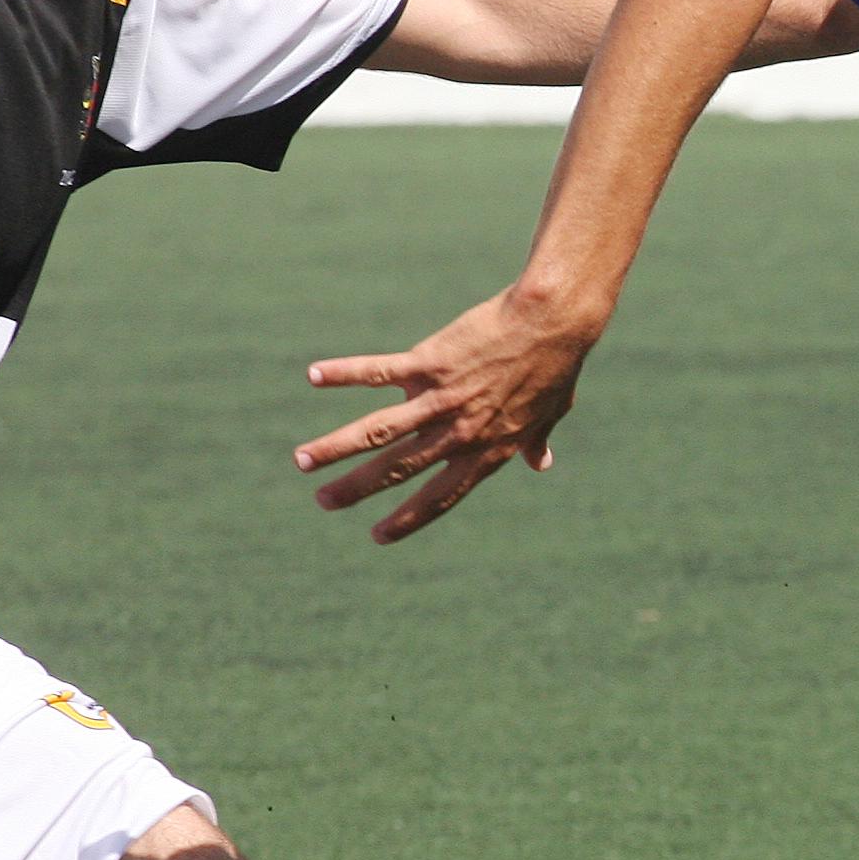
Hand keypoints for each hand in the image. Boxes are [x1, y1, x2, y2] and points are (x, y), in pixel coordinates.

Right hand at [295, 289, 594, 542]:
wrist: (551, 323)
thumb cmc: (555, 367)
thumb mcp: (550, 414)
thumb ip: (536, 442)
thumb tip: (542, 463)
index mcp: (486, 452)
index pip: (440, 498)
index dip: (409, 519)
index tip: (378, 536)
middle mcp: (458, 433)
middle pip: (397, 470)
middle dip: (356, 489)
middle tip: (323, 502)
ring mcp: (440, 400)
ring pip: (378, 432)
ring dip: (336, 447)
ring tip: (303, 461)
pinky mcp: (428, 364)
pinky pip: (377, 372)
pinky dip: (344, 374)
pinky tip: (313, 375)